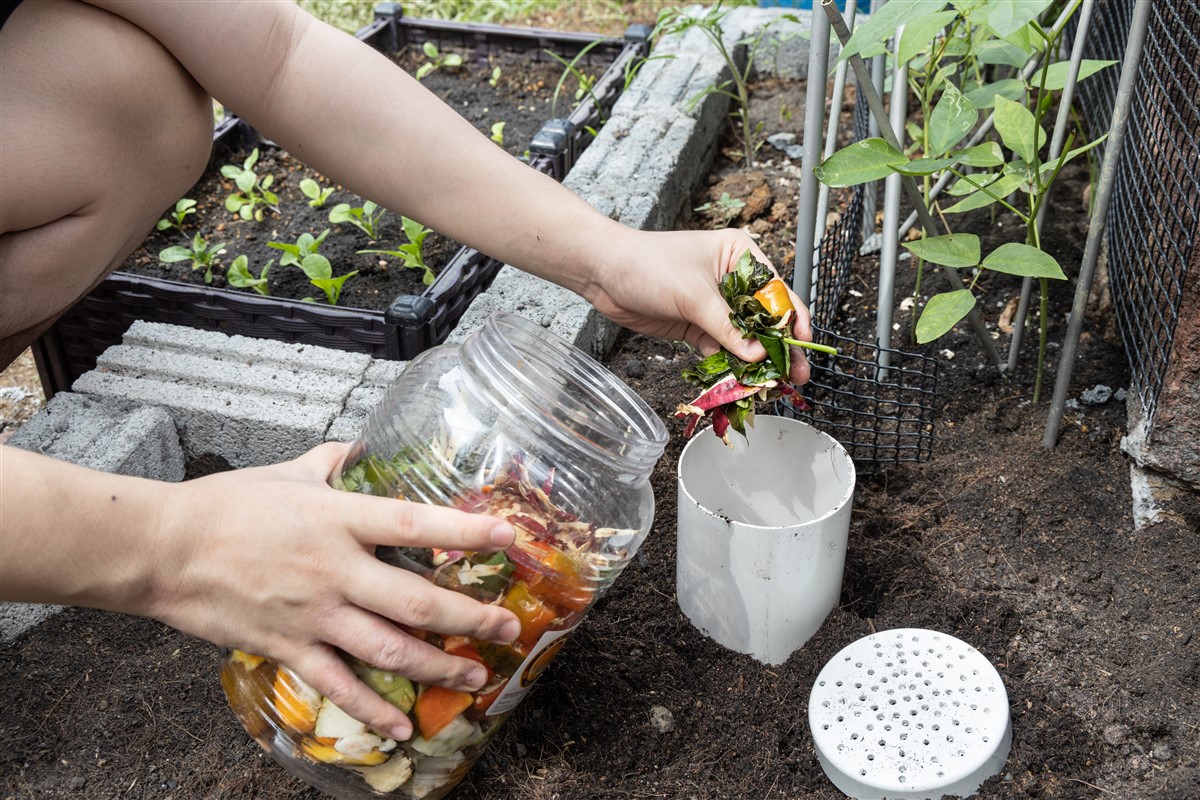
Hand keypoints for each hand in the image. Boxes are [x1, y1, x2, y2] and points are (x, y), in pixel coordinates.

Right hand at [151, 442, 519, 740]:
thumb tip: (364, 448)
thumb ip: (334, 460)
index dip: (465, 532)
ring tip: (476, 674)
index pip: (415, 524)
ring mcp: (313, 614)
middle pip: (416, 599)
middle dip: (469, 617)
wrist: (163, 549)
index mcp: (337, 518)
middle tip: (507, 627)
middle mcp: (334, 569)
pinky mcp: (288, 647)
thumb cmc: (225, 505)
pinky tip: (402, 726)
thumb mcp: (289, 470)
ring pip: (388, 648)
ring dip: (438, 665)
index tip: (508, 538)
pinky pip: (338, 684)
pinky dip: (373, 709)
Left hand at [583, 228, 813, 384]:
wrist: (605, 274)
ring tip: (772, 387)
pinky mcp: (698, 326)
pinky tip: (741, 385)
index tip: (804, 346)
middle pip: (765, 319)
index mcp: (740, 256)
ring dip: (756, 363)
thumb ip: (726, 326)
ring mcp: (716, 306)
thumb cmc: (649, 266)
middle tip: (797, 376)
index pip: (776, 292)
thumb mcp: (693, 295)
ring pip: (745, 339)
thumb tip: (756, 356)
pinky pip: (722, 350)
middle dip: (779, 348)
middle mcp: (733, 280)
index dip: (792, 320)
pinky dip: (730, 367)